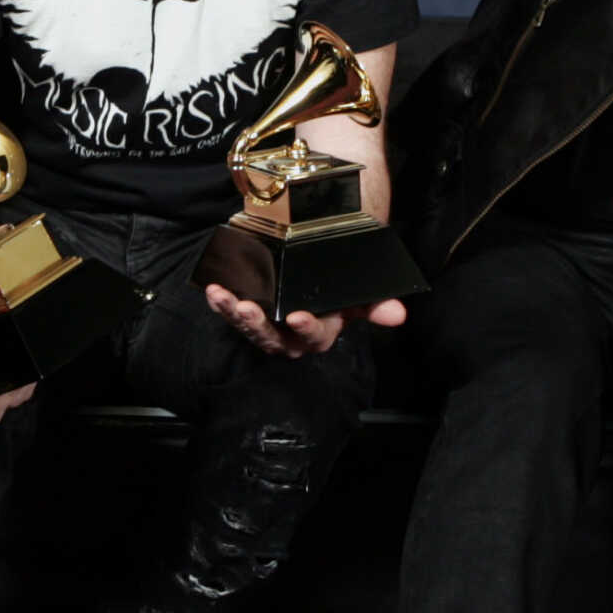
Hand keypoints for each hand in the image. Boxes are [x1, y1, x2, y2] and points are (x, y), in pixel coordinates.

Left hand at [203, 283, 406, 358]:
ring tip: (223, 296)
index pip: (314, 336)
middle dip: (257, 325)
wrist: (316, 275)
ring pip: (248, 327)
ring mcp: (265, 325)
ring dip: (233, 313)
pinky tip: (214, 290)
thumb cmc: (338, 292)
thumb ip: (376, 304)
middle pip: (272, 337)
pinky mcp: (247, 312)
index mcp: (318, 333)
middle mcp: (288, 335)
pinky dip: (221, 303)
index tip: (297, 316)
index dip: (306, 328)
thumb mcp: (359, 296)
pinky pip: (230, 313)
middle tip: (247, 309)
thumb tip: (398, 314)